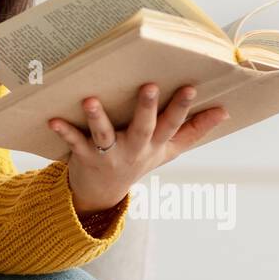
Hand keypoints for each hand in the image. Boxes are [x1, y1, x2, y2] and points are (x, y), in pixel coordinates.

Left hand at [49, 83, 229, 212]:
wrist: (102, 192)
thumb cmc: (139, 160)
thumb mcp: (169, 150)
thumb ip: (195, 131)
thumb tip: (225, 112)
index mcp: (156, 144)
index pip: (173, 124)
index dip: (182, 108)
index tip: (191, 88)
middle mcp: (134, 149)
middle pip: (143, 128)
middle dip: (147, 108)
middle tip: (149, 86)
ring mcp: (109, 154)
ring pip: (105, 134)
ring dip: (98, 117)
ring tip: (91, 100)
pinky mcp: (85, 157)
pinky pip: (74, 143)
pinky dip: (64, 132)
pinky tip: (53, 120)